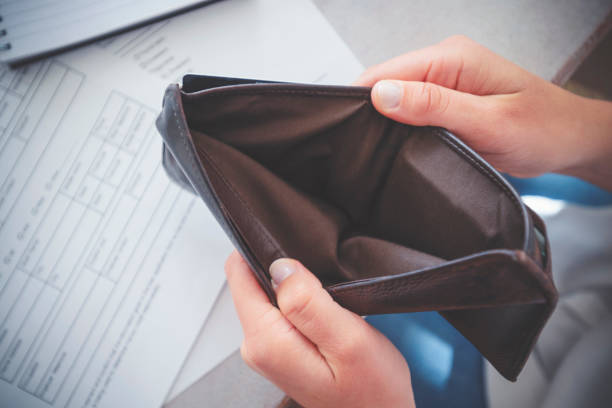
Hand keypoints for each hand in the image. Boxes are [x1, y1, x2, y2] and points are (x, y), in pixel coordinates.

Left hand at [225, 251, 414, 407]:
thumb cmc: (372, 389)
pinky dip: (302, 301)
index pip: (239, 273)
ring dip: (297, 287)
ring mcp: (267, 348)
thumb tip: (280, 266)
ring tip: (331, 298)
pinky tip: (326, 311)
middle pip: (253, 280)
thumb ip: (310, 302)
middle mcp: (257, 345)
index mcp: (267, 340)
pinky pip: (280, 308)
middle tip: (326, 283)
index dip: (264, 251)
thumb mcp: (349, 340)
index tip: (295, 250)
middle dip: (286, 270)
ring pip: (268, 292)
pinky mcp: (280, 349)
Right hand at [355, 36, 611, 189]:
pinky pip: (409, 112)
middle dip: (370, 116)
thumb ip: (434, 105)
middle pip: (384, 85)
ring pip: (394, 101)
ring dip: (384, 125)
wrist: (568, 140)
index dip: (361, 101)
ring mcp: (443, 83)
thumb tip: (380, 94)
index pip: (384, 73)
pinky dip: (399, 131)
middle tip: (361, 154)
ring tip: (376, 156)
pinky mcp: (445, 102)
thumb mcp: (488, 121)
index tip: (346, 134)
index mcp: (451, 58)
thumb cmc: (540, 128)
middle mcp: (443, 64)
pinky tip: (396, 150)